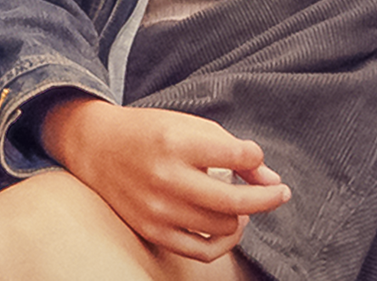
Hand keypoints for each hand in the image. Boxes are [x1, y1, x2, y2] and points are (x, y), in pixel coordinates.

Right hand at [40, 96, 290, 262]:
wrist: (97, 146)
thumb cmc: (150, 132)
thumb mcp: (191, 125)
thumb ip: (234, 150)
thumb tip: (272, 181)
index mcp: (176, 143)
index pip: (239, 155)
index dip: (255, 155)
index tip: (253, 156)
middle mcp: (166, 178)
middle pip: (236, 201)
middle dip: (268, 198)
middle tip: (279, 193)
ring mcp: (158, 209)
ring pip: (224, 226)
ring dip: (242, 216)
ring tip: (239, 205)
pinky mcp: (152, 230)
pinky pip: (202, 251)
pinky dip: (223, 242)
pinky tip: (228, 226)